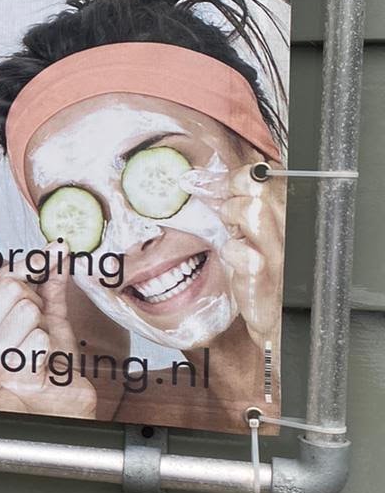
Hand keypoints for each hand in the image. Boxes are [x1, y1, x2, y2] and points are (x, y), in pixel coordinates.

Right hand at [0, 268, 99, 419]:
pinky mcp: (15, 375)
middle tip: (41, 323)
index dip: (33, 267)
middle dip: (38, 302)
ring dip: (45, 324)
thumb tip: (58, 248)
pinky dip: (50, 344)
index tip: (52, 260)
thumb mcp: (49, 311)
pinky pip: (39, 337)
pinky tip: (46, 357)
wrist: (65, 395)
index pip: (4, 276)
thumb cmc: (53, 357)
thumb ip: (50, 279)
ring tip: (43, 342)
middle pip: (14, 289)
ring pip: (28, 310)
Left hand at [184, 163, 284, 344]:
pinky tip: (235, 260)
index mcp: (288, 212)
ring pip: (253, 212)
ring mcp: (280, 252)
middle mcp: (290, 228)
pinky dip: (232, 252)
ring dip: (232, 217)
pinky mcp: (266, 277)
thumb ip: (236, 204)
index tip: (207, 182)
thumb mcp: (251, 231)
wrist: (276, 318)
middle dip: (232, 190)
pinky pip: (243, 253)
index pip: (265, 174)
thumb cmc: (263, 272)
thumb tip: (203, 181)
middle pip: (259, 186)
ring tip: (233, 232)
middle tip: (225, 211)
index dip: (235, 176)